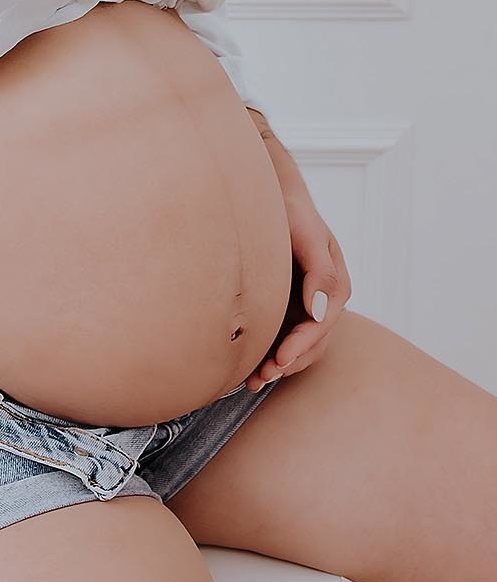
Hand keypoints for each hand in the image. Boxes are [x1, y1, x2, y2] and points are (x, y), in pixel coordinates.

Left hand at [245, 188, 350, 391]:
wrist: (272, 200)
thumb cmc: (293, 215)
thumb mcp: (309, 236)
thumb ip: (321, 273)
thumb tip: (319, 311)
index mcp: (334, 286)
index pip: (321, 324)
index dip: (302, 344)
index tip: (280, 358)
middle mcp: (322, 303)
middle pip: (311, 343)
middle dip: (288, 362)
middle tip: (261, 376)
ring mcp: (305, 308)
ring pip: (297, 347)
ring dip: (278, 366)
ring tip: (251, 381)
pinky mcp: (286, 310)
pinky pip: (281, 338)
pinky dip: (268, 354)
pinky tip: (248, 368)